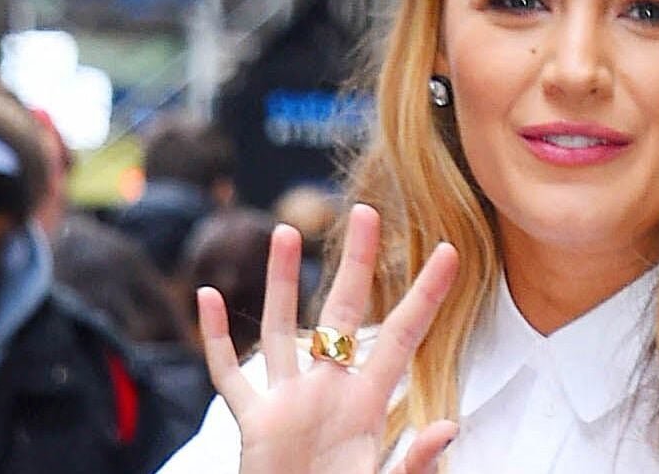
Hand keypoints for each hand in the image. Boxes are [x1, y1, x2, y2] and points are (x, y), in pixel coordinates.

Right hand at [197, 203, 460, 472]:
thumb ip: (415, 461)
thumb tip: (447, 425)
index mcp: (369, 404)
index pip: (403, 336)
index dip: (426, 295)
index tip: (451, 252)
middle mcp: (329, 391)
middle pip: (342, 312)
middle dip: (355, 262)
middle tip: (366, 210)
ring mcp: (288, 403)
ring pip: (283, 329)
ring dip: (283, 282)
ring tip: (286, 232)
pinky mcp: (254, 423)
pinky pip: (230, 375)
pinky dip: (216, 339)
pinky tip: (208, 299)